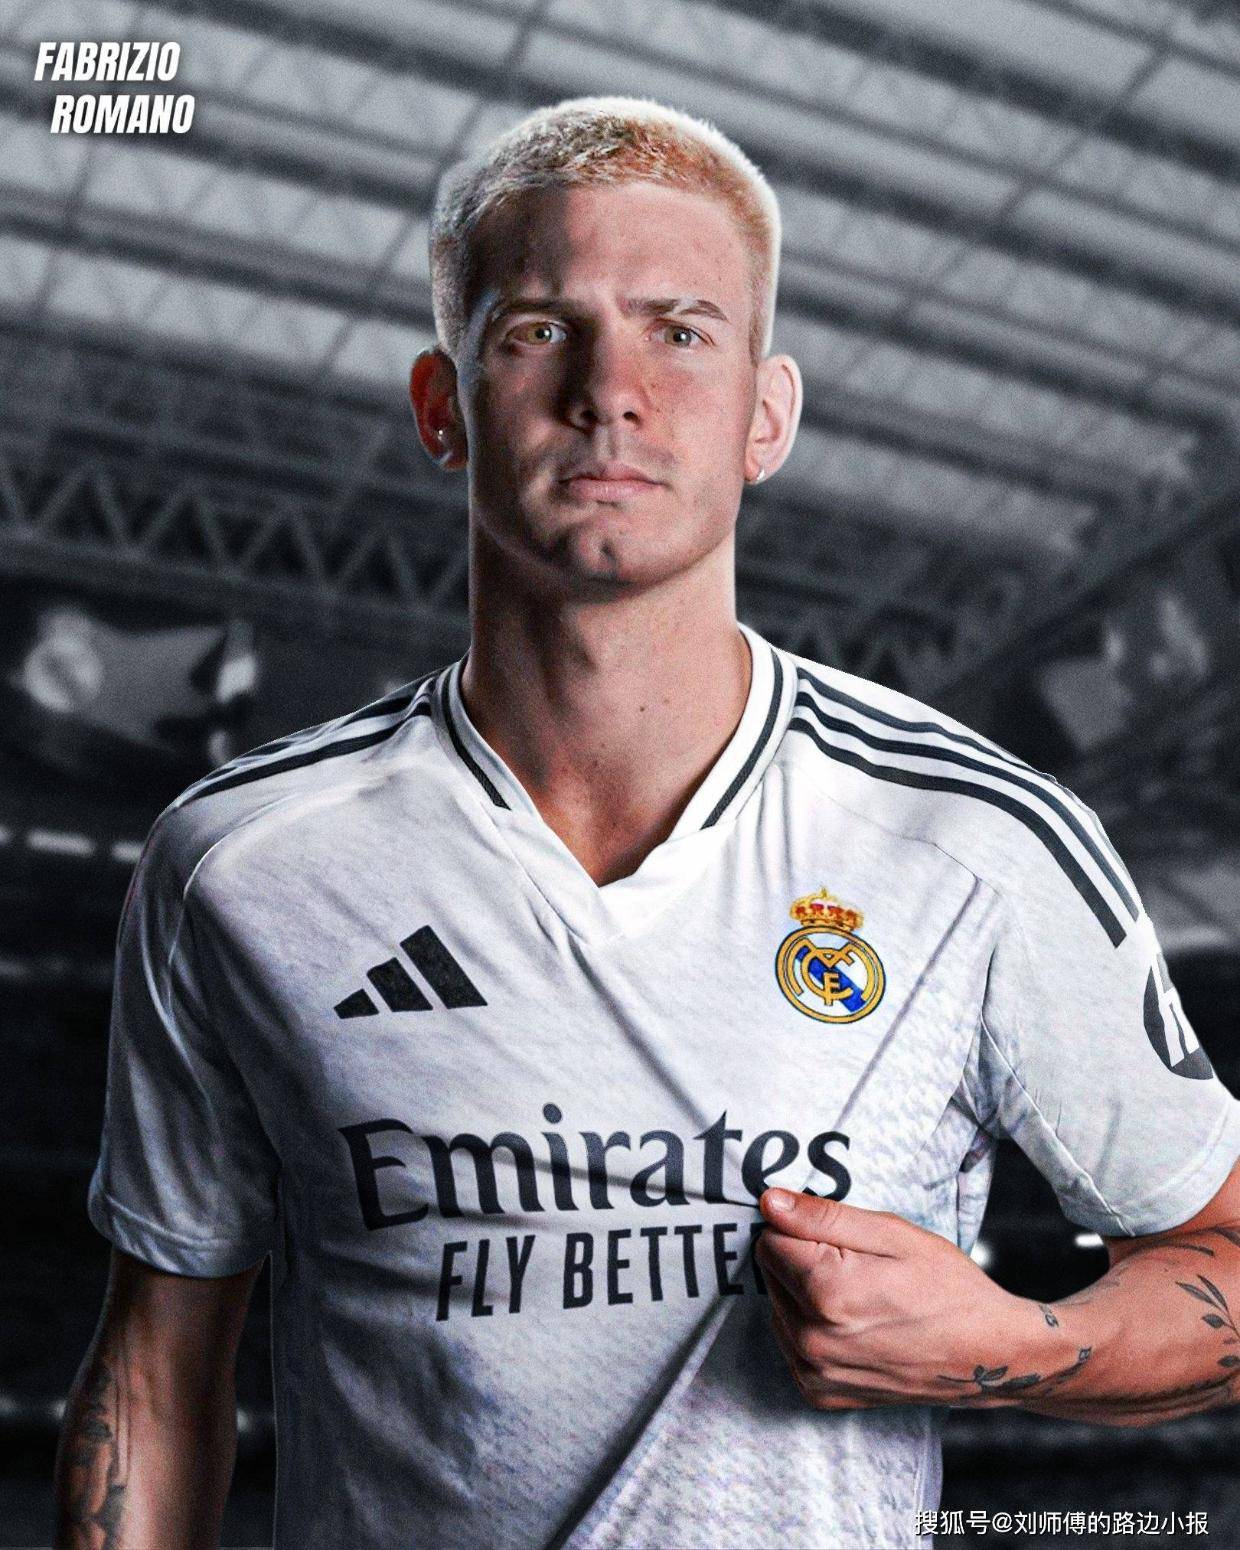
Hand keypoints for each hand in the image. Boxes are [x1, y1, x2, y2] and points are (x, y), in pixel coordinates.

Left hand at [755, 1187, 1049, 1411]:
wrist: (988, 1356)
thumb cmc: (948, 1288)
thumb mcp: (892, 1234)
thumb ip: (823, 1216)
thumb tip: (769, 1201)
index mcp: (827, 1291)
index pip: (770, 1237)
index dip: (803, 1227)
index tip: (840, 1236)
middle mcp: (812, 1339)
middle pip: (771, 1272)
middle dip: (802, 1258)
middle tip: (857, 1266)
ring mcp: (815, 1372)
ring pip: (778, 1306)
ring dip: (804, 1293)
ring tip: (860, 1296)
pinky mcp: (820, 1393)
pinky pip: (790, 1342)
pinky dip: (811, 1327)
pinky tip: (853, 1323)